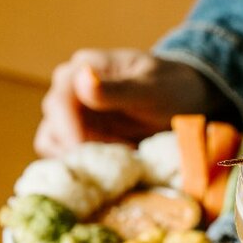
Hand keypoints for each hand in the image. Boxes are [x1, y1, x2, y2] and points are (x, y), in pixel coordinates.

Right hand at [34, 48, 224, 156]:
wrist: (189, 99)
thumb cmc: (172, 87)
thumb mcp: (151, 89)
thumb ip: (118, 89)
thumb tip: (81, 79)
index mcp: (83, 69)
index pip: (60, 101)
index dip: (69, 130)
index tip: (88, 153)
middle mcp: (71, 92)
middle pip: (53, 128)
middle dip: (77, 153)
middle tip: (109, 170)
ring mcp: (75, 116)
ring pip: (56, 146)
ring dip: (79, 163)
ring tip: (114, 172)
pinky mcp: (84, 138)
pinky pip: (72, 158)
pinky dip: (88, 168)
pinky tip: (116, 173)